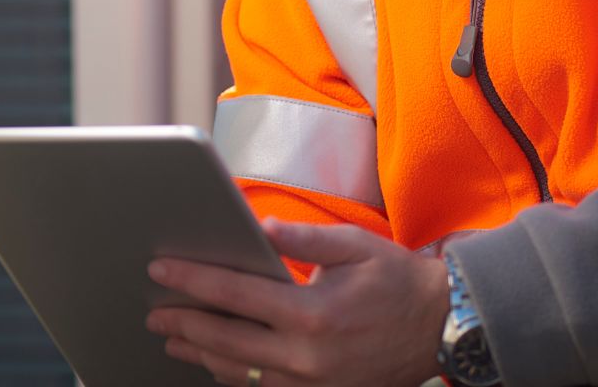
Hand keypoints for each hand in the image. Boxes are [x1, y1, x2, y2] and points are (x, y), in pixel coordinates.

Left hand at [145, 218, 449, 386]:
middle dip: (185, 323)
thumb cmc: (398, 281)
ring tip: (173, 337)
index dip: (193, 281)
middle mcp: (308, 355)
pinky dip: (234, 375)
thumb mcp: (355, 247)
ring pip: (240, 372)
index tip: (161, 269)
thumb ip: (305, 239)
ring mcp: (312, 383)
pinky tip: (215, 362)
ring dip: (201, 354)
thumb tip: (262, 226)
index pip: (235, 295)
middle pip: (226, 341)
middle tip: (154, 311)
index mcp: (313, 313)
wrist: (443, 328)